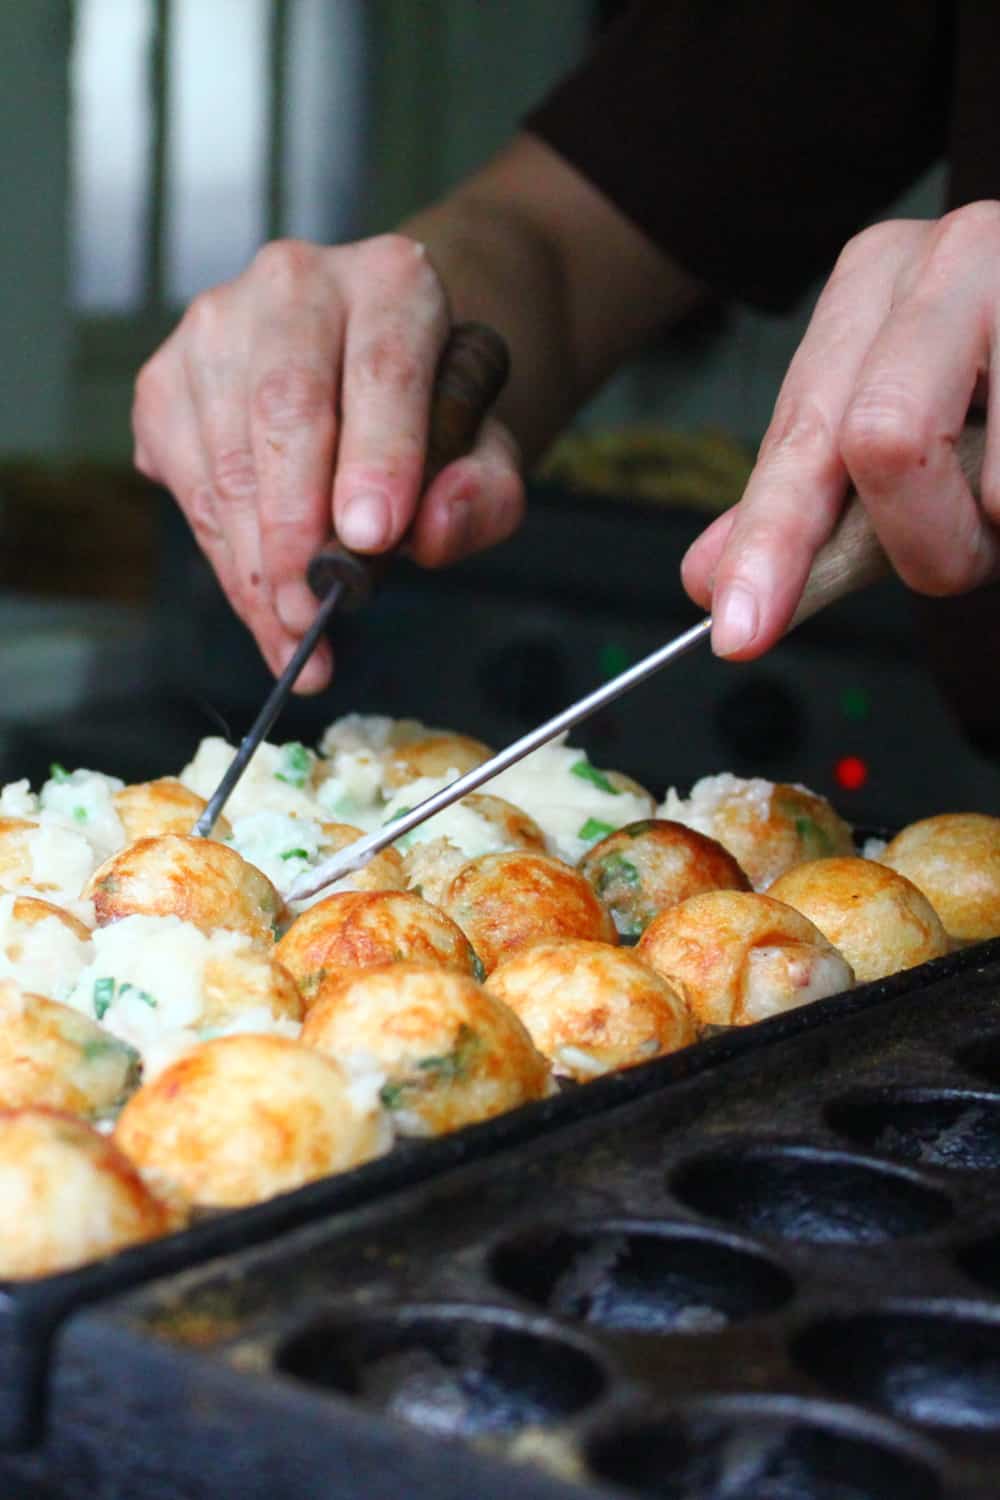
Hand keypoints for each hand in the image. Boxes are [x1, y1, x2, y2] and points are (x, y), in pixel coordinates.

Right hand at [132, 235, 523, 690]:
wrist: (372, 376)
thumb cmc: (431, 418)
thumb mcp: (486, 454)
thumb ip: (483, 492)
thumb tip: (432, 529)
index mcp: (390, 281)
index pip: (383, 367)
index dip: (378, 456)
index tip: (374, 537)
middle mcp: (293, 284)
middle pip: (284, 407)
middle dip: (296, 526)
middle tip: (316, 609)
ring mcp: (216, 328)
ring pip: (225, 458)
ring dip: (255, 565)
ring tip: (295, 636)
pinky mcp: (166, 382)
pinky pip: (187, 485)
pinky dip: (225, 561)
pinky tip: (262, 609)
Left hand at [682, 203, 999, 657]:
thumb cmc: (994, 374)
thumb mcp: (894, 408)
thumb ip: (803, 498)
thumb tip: (705, 581)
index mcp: (873, 279)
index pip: (801, 436)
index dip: (769, 543)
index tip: (739, 631)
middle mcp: (948, 257)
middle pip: (883, 440)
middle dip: (921, 543)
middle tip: (955, 564)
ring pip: (997, 489)